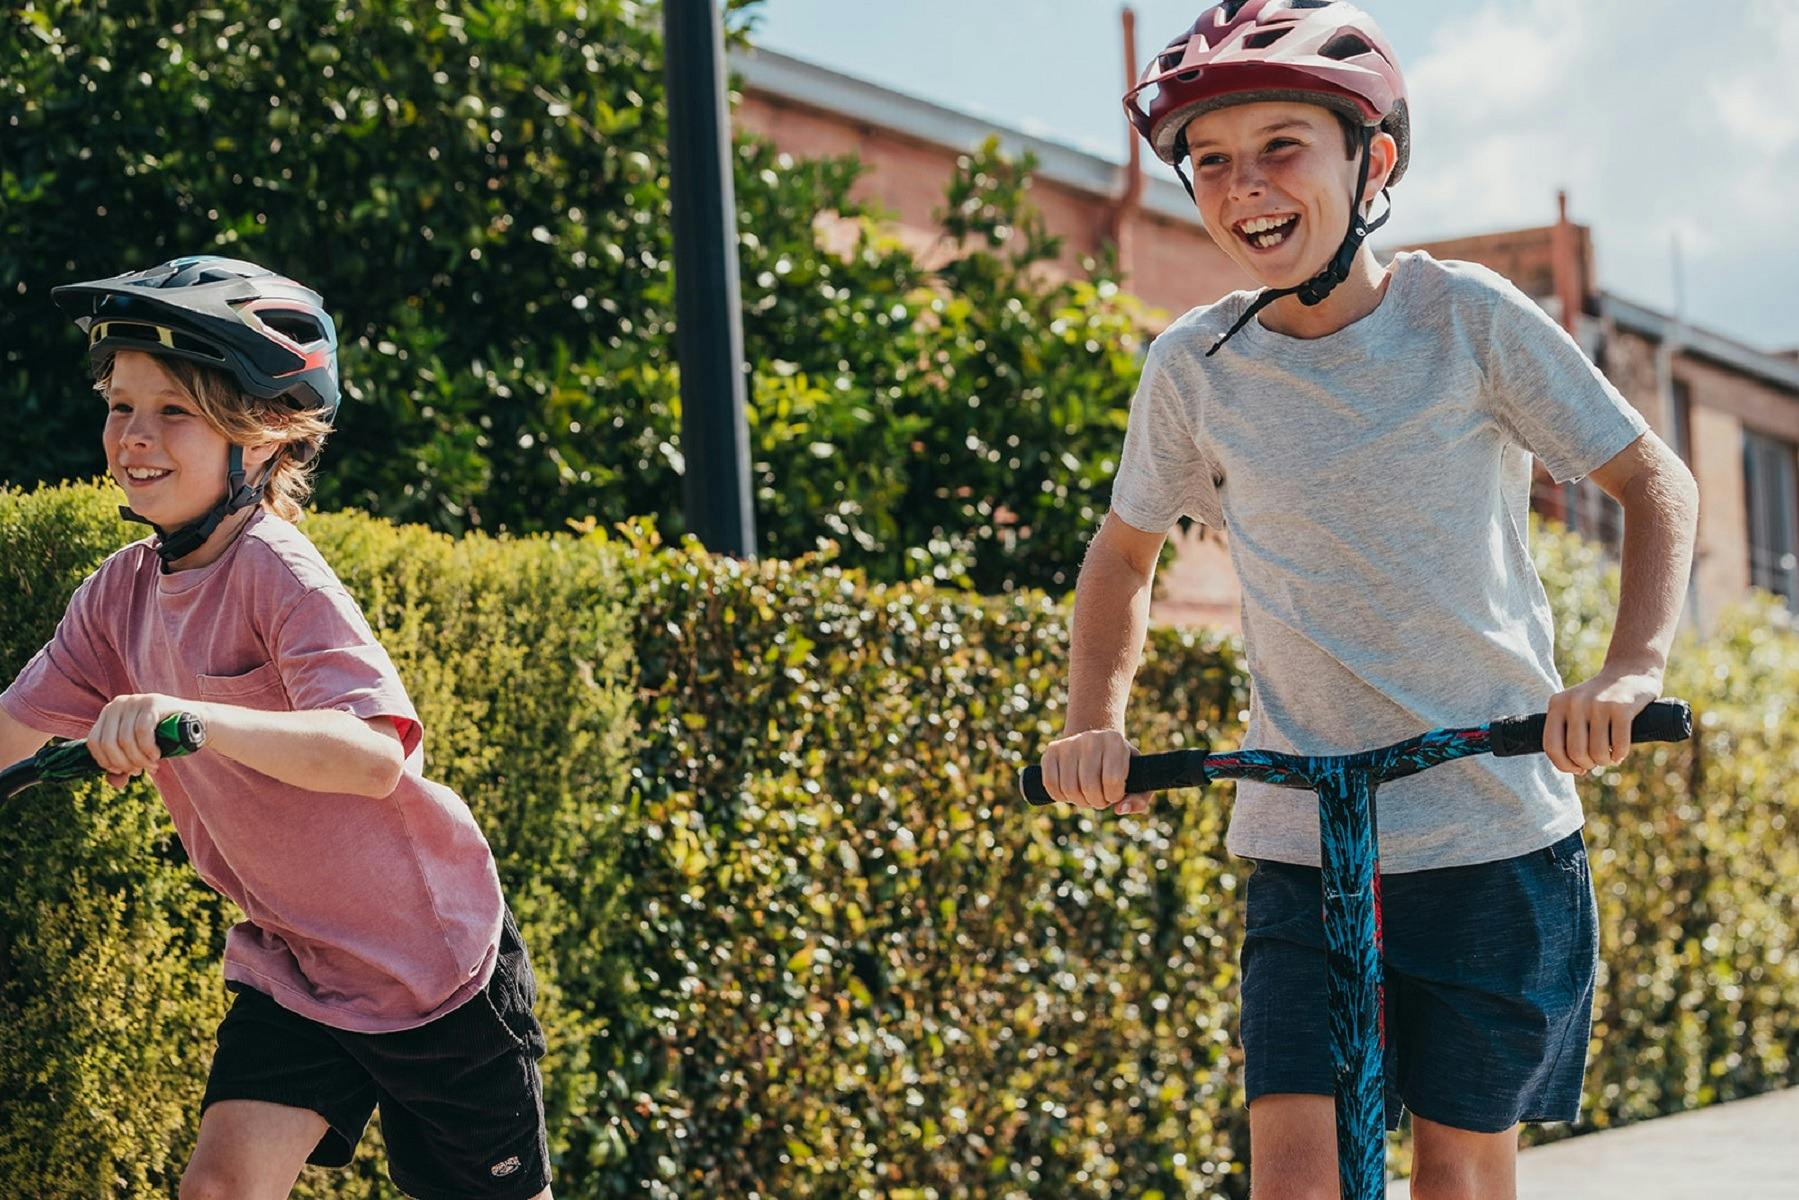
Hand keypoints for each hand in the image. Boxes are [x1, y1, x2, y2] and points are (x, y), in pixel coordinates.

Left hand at [86, 693, 187, 787]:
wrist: (196, 722)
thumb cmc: (163, 738)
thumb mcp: (139, 752)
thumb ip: (124, 766)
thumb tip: (115, 783)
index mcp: (108, 714)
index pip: (94, 742)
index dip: (106, 761)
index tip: (123, 771)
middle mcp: (118, 704)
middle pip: (108, 743)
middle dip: (124, 763)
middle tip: (139, 771)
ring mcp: (135, 701)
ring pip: (125, 740)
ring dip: (139, 760)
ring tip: (151, 766)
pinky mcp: (152, 703)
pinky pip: (142, 732)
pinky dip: (148, 749)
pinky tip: (157, 755)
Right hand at [1039, 728, 1151, 814]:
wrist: (1095, 744)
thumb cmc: (1119, 767)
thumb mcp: (1137, 778)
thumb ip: (1139, 799)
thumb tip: (1120, 809)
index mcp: (1114, 741)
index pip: (1113, 780)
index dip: (1114, 796)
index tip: (1115, 793)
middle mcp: (1091, 737)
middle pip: (1089, 786)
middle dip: (1096, 802)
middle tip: (1100, 798)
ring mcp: (1069, 743)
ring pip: (1069, 788)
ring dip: (1079, 801)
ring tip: (1087, 795)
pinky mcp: (1052, 750)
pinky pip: (1050, 784)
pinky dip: (1060, 796)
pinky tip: (1070, 793)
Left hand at [1542, 669, 1661, 774]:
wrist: (1629, 671)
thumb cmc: (1599, 700)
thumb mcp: (1573, 708)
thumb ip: (1566, 733)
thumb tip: (1573, 769)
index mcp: (1557, 704)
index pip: (1551, 746)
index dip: (1564, 765)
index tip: (1577, 768)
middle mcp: (1575, 702)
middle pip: (1576, 752)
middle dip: (1588, 764)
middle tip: (1596, 760)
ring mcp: (1598, 704)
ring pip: (1598, 752)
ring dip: (1605, 761)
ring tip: (1609, 756)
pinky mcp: (1622, 707)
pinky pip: (1619, 745)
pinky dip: (1620, 755)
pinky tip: (1620, 753)